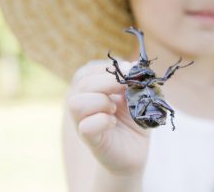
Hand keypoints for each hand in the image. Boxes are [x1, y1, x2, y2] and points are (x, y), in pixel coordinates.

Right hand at [66, 60, 149, 175]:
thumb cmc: (133, 119)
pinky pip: (85, 126)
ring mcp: (82, 122)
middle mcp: (82, 103)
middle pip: (82, 83)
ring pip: (76, 103)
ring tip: (114, 108)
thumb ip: (135, 80)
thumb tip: (135, 64)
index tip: (129, 72)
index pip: (87, 71)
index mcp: (90, 89)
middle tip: (124, 89)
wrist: (136, 149)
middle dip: (107, 82)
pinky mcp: (89, 139)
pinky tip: (113, 122)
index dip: (107, 69)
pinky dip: (102, 121)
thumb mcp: (137, 95)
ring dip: (100, 101)